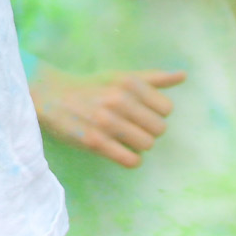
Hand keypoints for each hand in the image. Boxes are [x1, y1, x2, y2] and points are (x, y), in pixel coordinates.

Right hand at [30, 65, 186, 168]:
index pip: (166, 108)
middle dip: (148, 130)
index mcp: (129, 82)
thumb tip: (183, 75)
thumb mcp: (121, 76)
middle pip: (159, 129)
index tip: (141, 113)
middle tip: (132, 126)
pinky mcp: (95, 142)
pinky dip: (130, 159)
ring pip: (147, 145)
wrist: (52, 96)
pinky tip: (120, 151)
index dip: (156, 113)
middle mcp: (120, 100)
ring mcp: (107, 122)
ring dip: (138, 145)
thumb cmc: (91, 87)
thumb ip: (153, 78)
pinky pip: (130, 160)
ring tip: (124, 138)